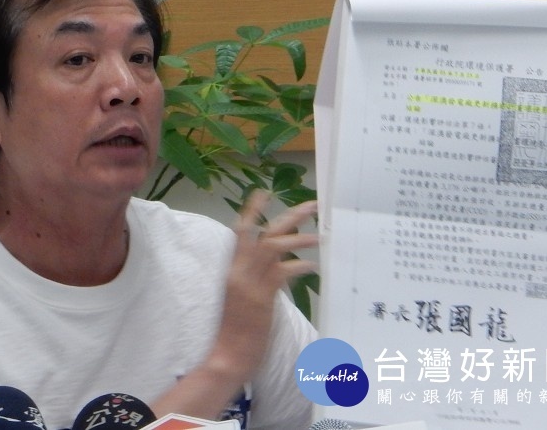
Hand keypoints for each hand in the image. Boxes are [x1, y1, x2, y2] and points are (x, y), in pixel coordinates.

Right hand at [151, 190, 317, 419]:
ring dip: (299, 238)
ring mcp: (249, 283)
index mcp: (231, 269)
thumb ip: (257, 279)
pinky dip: (299, 266)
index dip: (252, 211)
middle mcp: (239, 271)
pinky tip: (313, 266)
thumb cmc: (234, 330)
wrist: (227, 355)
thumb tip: (279, 267)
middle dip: (288, 217)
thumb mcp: (241, 298)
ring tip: (320, 234)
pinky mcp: (261, 297)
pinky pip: (282, 273)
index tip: (263, 192)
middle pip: (263, 234)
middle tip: (311, 205)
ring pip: (274, 248)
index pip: (240, 232)